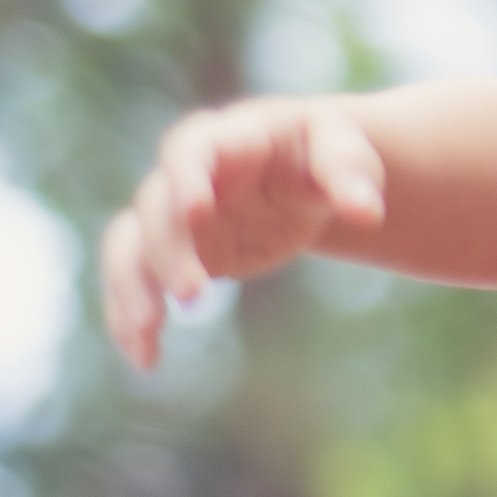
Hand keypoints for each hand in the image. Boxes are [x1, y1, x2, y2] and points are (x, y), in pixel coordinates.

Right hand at [101, 98, 385, 367]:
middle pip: (156, 206)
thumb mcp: (345, 151)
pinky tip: (145, 358)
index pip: (193, 150)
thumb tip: (368, 214)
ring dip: (130, 289)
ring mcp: (172, 215)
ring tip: (148, 334)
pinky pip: (136, 282)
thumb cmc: (324, 152)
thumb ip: (350, 175)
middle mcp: (186, 174)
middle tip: (193, 295)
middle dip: (168, 249)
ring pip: (129, 246)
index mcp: (228, 138)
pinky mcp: (173, 253)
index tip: (196, 211)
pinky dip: (132, 318)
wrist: (306, 173)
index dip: (187, 177)